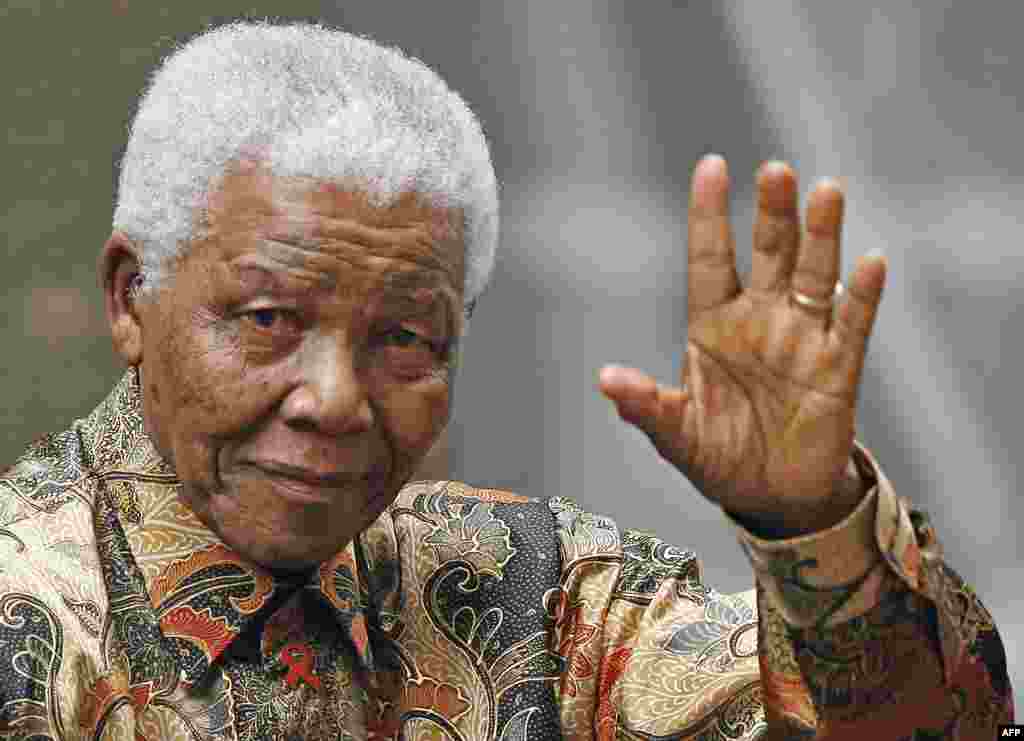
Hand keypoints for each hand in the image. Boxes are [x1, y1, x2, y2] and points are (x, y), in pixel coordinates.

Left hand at [599, 156, 886, 536]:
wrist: (770, 496)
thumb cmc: (718, 456)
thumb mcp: (675, 433)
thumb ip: (646, 405)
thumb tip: (606, 379)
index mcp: (713, 325)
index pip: (710, 258)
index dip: (709, 215)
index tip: (711, 166)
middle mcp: (760, 319)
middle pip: (769, 253)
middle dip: (772, 213)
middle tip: (774, 170)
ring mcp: (803, 338)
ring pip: (815, 275)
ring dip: (822, 236)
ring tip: (826, 192)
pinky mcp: (839, 368)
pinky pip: (853, 325)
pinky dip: (862, 295)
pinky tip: (870, 262)